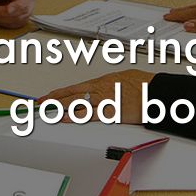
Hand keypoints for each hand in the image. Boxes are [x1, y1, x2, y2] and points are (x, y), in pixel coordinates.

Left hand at [38, 69, 154, 124]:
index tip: (48, 96)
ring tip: (46, 111)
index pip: (74, 88)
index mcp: (102, 81)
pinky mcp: (111, 112)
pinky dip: (76, 116)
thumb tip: (105, 84)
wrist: (155, 92)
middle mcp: (99, 89)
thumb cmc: (144, 84)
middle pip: (71, 94)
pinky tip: (65, 118)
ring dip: (60, 107)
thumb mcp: (124, 77)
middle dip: (53, 100)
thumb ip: (111, 82)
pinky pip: (89, 115)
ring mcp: (104, 100)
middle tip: (40, 104)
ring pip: (76, 103)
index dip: (59, 93)